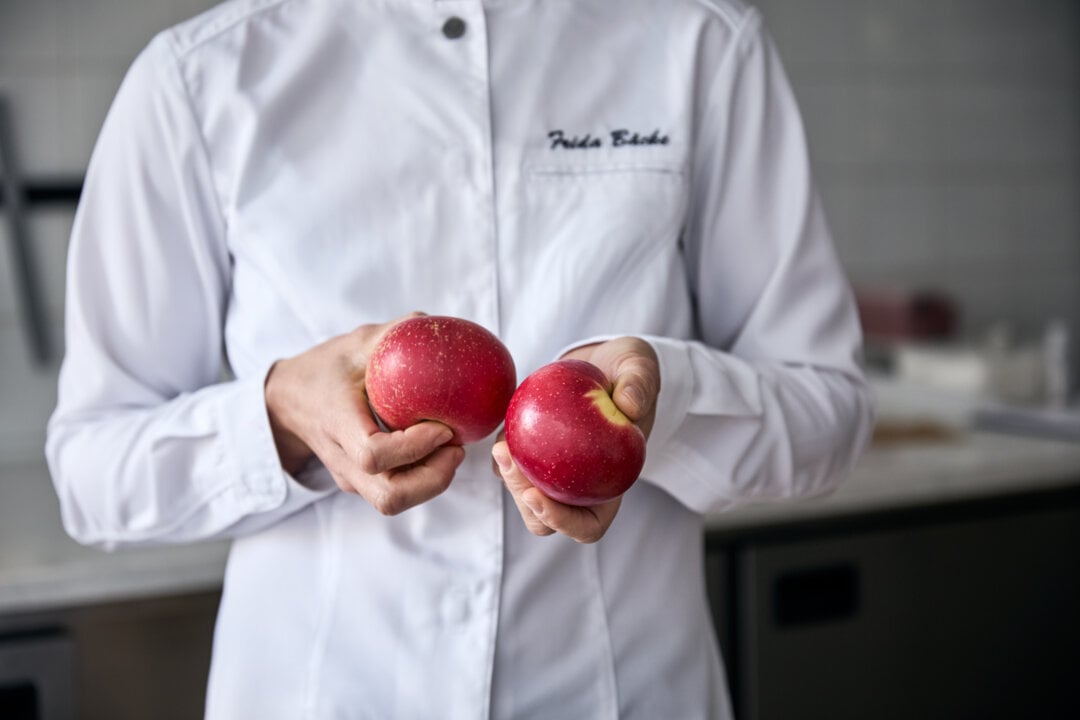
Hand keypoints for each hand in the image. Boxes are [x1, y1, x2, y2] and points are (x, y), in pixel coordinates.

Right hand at [264, 313, 464, 514]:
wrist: (290, 400)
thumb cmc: (325, 369)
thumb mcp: (354, 344)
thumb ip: (392, 333)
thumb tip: (432, 321)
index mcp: (337, 424)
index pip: (373, 455)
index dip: (413, 447)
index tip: (442, 427)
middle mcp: (343, 461)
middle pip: (389, 497)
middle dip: (433, 478)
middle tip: (457, 447)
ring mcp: (351, 477)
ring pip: (395, 501)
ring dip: (432, 481)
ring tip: (452, 448)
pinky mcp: (362, 482)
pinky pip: (396, 492)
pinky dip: (423, 478)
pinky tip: (438, 450)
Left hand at [491, 336, 659, 542]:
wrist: (605, 361)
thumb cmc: (628, 370)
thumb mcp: (641, 367)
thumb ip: (640, 384)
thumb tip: (629, 405)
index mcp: (611, 484)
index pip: (587, 526)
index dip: (563, 523)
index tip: (536, 497)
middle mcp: (581, 487)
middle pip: (545, 518)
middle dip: (523, 498)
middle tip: (510, 460)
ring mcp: (555, 472)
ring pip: (524, 494)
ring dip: (509, 479)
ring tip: (501, 447)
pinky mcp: (533, 452)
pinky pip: (512, 463)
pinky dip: (504, 455)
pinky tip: (502, 430)